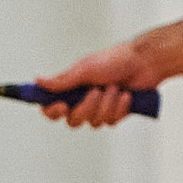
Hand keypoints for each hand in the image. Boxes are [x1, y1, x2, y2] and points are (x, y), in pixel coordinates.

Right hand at [34, 39, 157, 127]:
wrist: (144, 64)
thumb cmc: (114, 60)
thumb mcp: (85, 69)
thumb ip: (62, 80)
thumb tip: (37, 81)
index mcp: (71, 87)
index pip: (51, 106)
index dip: (52, 111)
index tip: (62, 106)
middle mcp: (82, 99)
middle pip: (73, 120)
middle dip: (87, 108)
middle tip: (97, 91)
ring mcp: (99, 108)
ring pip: (94, 122)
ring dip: (106, 105)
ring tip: (115, 88)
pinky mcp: (114, 114)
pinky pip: (110, 121)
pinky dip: (119, 108)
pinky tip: (126, 95)